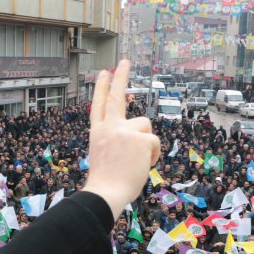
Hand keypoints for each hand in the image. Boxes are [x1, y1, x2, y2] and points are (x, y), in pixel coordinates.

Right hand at [82, 60, 159, 219]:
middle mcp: (110, 128)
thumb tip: (138, 134)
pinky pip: (154, 142)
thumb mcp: (106, 155)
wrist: (106, 193)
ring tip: (135, 161)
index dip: (102, 88)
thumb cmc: (106, 182)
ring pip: (145, 126)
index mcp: (98, 133)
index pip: (99, 105)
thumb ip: (118, 140)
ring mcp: (125, 131)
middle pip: (117, 97)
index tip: (104, 73)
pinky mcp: (141, 138)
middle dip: (121, 77)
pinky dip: (152, 156)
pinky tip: (142, 165)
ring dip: (146, 143)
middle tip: (124, 61)